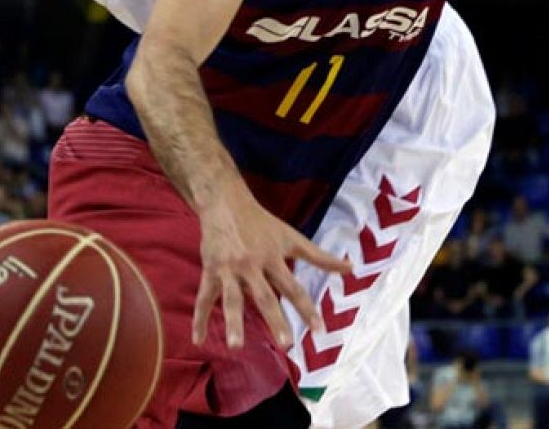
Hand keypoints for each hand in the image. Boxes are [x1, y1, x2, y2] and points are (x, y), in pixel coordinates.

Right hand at [193, 184, 350, 348]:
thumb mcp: (292, 238)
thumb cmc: (262, 223)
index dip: (307, 309)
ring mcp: (229, 269)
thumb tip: (351, 268)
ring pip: (232, 299)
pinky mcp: (211, 270)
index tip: (319, 330)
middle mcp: (252, 265)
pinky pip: (204, 298)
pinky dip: (199, 319)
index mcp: (273, 258)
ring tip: (236, 346)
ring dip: (233, 322)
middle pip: (265, 296)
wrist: (225, 202)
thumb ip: (320, 257)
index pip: (294, 288)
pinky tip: (198, 340)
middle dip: (275, 320)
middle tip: (286, 344)